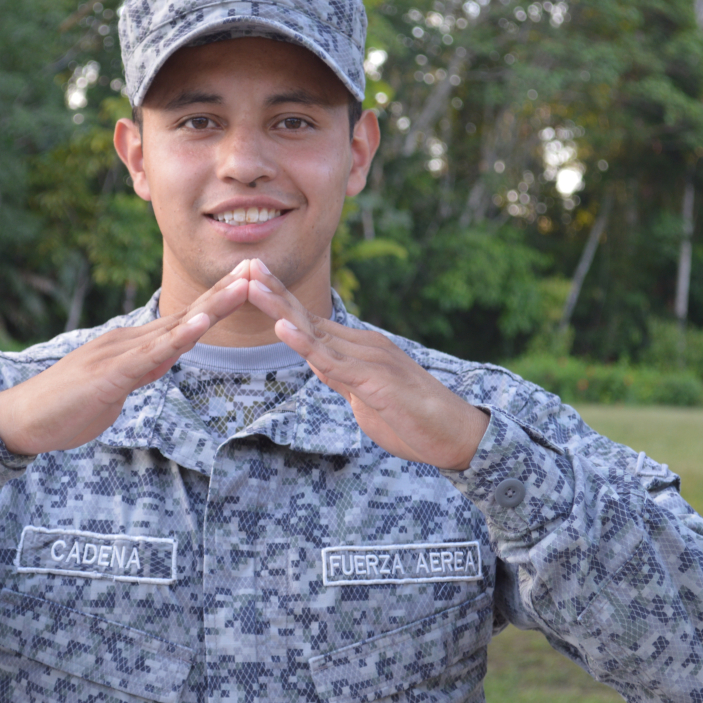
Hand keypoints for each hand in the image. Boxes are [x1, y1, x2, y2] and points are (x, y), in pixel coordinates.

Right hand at [0, 267, 250, 454]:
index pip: (185, 320)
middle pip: (187, 314)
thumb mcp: (115, 388)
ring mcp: (118, 354)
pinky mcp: (109, 375)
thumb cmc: (67, 407)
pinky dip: (178, 340)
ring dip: (212, 307)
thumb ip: (140, 371)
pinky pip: (150, 356)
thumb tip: (164, 361)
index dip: (218, 300)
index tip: (250, 281)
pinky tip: (201, 326)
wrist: (22, 420)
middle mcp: (129, 340)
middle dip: (225, 292)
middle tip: (259, 266)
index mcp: (133, 345)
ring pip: (174, 328)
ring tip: (243, 285)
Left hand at [246, 260, 489, 470]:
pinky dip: (305, 345)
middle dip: (275, 293)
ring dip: (281, 309)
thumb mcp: (366, 397)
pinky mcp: (376, 381)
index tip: (254, 280)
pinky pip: (333, 362)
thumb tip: (318, 365)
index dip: (281, 302)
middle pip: (310, 317)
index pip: (312, 322)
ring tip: (253, 287)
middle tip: (246, 266)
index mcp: (360, 349)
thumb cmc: (413, 419)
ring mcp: (371, 360)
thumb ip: (341, 378)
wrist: (457, 436)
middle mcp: (364, 346)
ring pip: (316, 333)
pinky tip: (283, 329)